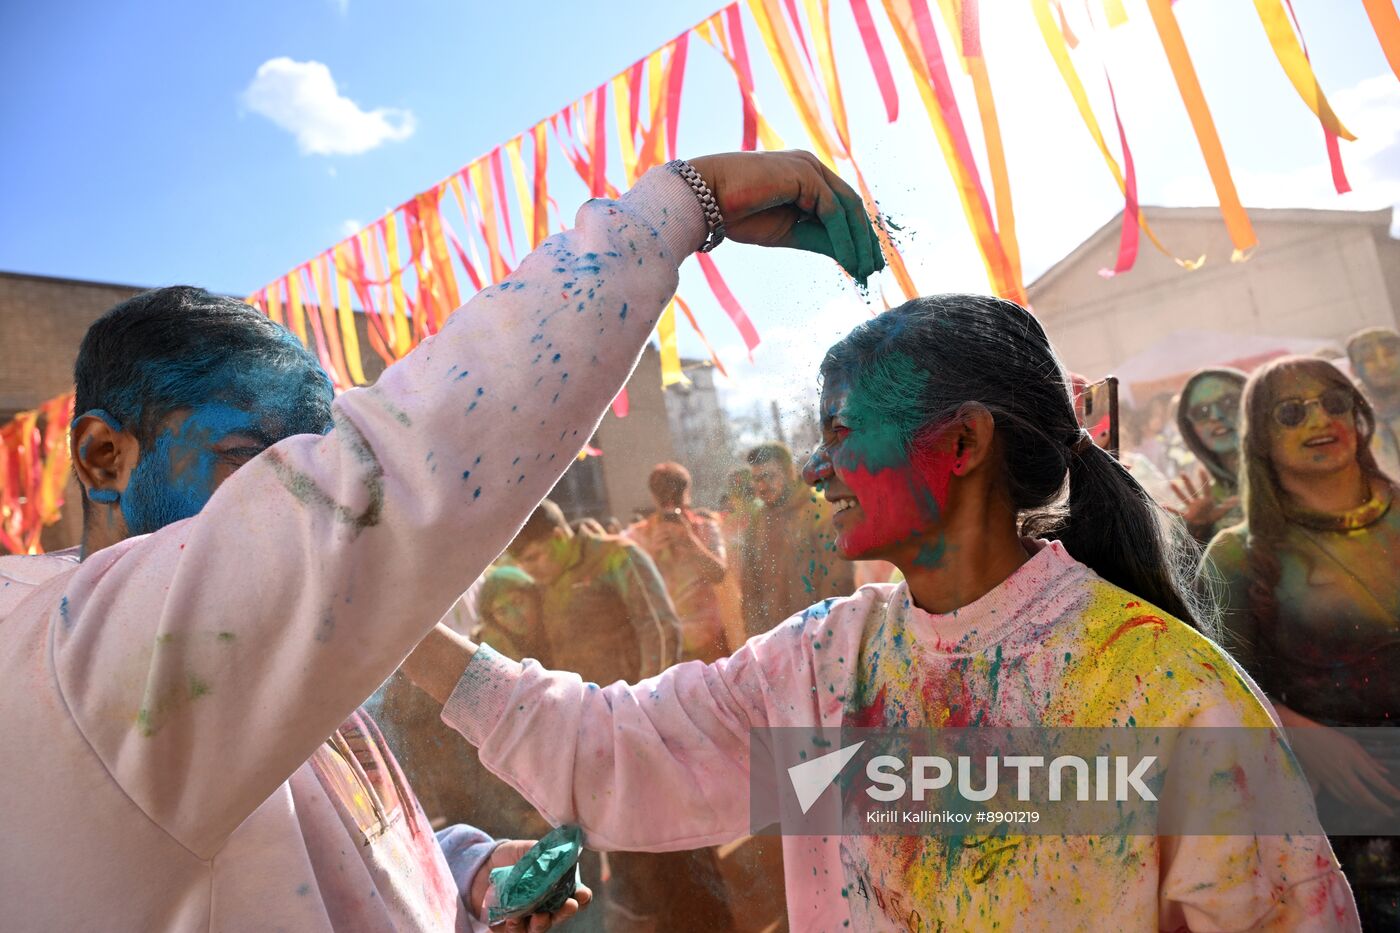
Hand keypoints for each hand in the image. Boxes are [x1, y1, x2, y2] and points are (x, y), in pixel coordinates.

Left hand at [469, 840, 592, 932]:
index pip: (575, 895)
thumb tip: (560, 852)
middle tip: (569, 905)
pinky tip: (514, 919)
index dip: (582, 897)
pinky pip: (515, 932)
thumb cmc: (512, 858)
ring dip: (542, 923)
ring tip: (540, 916)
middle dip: (566, 912)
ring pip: (539, 928)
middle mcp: (545, 906)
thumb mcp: (528, 850)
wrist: (483, 866)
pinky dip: (516, 928)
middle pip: (560, 915)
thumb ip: (543, 852)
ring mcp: (527, 917)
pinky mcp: (507, 926)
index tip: (583, 893)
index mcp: (555, 887)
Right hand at [687, 151, 885, 282]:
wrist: (704, 200)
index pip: (842, 207)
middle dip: (866, 239)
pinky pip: (834, 211)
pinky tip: (848, 262)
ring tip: (865, 271)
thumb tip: (847, 255)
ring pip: (848, 207)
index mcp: (806, 178)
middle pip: (851, 205)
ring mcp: (809, 167)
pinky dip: (844, 238)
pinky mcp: (805, 174)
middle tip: (876, 270)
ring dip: (860, 242)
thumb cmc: (736, 215)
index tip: (866, 264)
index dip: (857, 235)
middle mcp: (811, 168)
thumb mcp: (787, 233)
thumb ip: (817, 238)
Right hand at [1165, 468, 1237, 533]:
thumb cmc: (1213, 517)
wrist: (1205, 526)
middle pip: (1192, 490)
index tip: (1200, 468)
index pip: (1205, 488)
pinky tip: (1162, 505)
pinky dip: (1170, 509)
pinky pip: (1177, 511)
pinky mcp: (1186, 514)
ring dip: (1177, 491)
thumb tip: (1238, 499)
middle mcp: (1197, 501)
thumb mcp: (1221, 511)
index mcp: (1207, 500)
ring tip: (1171, 483)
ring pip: (1183, 497)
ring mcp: (1191, 507)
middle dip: (1187, 482)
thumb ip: (1228, 505)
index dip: (1203, 478)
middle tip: (1182, 473)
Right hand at [1285, 720, 1399, 815]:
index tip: (1398, 797)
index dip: (1388, 790)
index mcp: (1352, 760)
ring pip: (1350, 798)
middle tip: (1389, 813)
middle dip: (1377, 806)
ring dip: (1364, 805)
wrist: (1303, 736)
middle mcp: (1342, 772)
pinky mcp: (1322, 780)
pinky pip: (1337, 795)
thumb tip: (1384, 772)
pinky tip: (1354, 803)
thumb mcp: (1352, 744)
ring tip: (1374, 808)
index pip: (1374, 779)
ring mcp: (1331, 778)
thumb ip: (1369, 759)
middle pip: (1362, 794)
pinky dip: (1349, 801)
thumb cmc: (1329, 737)